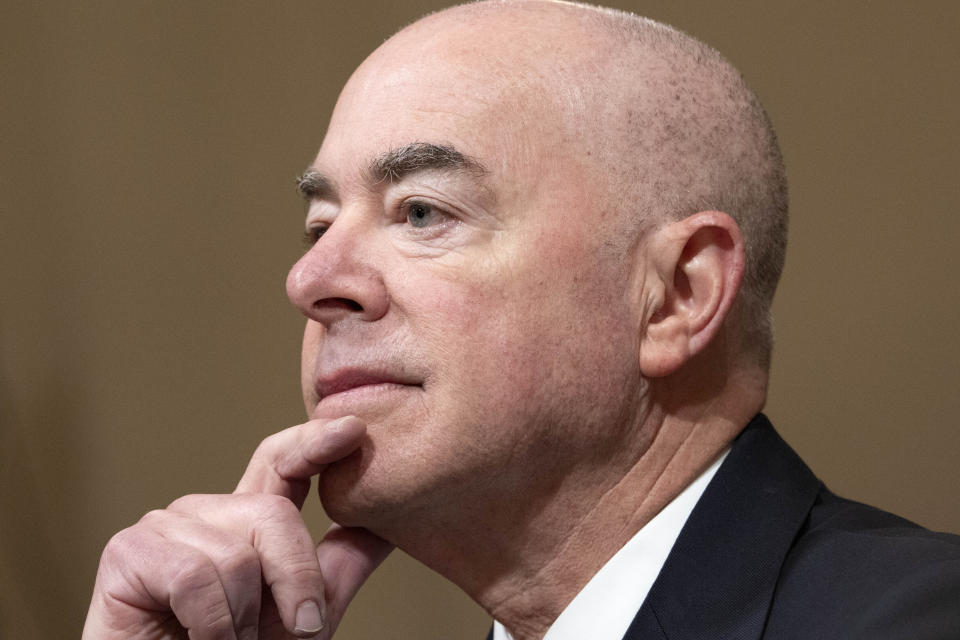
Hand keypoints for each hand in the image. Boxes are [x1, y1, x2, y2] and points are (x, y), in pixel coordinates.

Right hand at [82, 416, 394, 638]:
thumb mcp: (303, 614)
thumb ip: (337, 567)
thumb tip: (386, 524)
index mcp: (245, 521)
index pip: (281, 463)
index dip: (314, 441)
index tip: (353, 429)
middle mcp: (206, 513)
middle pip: (273, 512)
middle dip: (294, 580)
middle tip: (287, 631)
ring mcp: (165, 527)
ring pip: (236, 556)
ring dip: (243, 620)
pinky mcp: (128, 551)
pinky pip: (196, 577)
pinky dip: (212, 627)